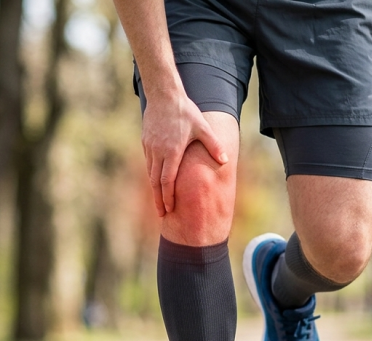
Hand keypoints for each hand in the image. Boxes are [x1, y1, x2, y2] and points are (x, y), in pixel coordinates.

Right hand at [141, 91, 228, 215]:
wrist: (163, 95)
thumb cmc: (185, 111)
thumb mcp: (203, 127)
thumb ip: (214, 145)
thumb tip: (225, 160)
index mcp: (172, 151)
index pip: (167, 181)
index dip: (168, 197)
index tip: (169, 209)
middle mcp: (159, 152)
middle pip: (156, 182)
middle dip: (159, 200)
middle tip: (161, 214)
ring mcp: (150, 147)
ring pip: (150, 173)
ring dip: (154, 189)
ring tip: (158, 202)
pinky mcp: (146, 142)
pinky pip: (148, 162)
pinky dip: (152, 175)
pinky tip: (156, 181)